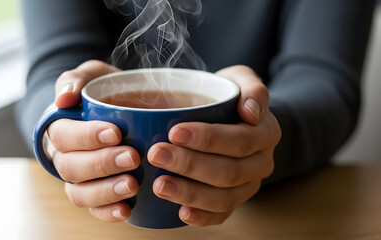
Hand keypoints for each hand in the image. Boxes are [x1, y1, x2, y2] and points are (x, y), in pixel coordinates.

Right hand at [47, 60, 140, 221]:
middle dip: (102, 163)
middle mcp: (65, 156)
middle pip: (71, 167)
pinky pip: (94, 210)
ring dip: (105, 191)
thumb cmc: (105, 92)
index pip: (64, 135)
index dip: (87, 137)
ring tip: (131, 185)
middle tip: (132, 157)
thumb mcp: (93, 75)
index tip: (115, 132)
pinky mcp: (96, 193)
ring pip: (79, 192)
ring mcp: (80, 178)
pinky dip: (107, 212)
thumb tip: (63, 98)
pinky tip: (126, 209)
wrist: (122, 108)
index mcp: (61, 127)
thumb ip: (76, 79)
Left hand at [148, 65, 280, 226]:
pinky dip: (202, 217)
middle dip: (190, 164)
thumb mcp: (244, 80)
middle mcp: (261, 163)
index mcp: (266, 133)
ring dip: (190, 193)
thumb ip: (252, 89)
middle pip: (228, 171)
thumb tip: (251, 112)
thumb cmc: (233, 97)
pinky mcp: (236, 199)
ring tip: (160, 185)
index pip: (239, 140)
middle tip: (157, 155)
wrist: (238, 118)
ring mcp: (249, 185)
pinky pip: (223, 215)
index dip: (207, 138)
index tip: (174, 131)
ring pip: (224, 197)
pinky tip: (180, 213)